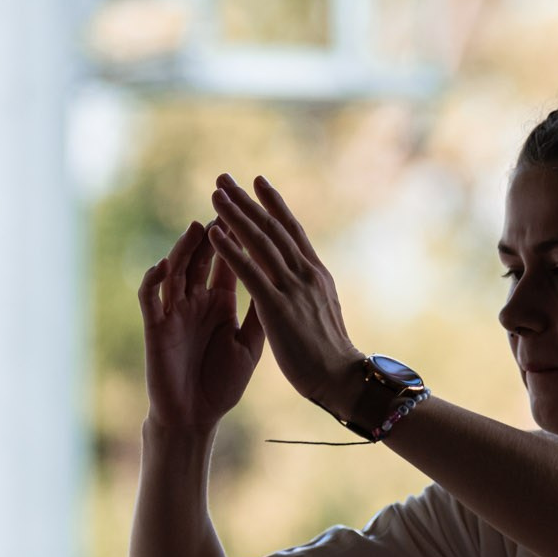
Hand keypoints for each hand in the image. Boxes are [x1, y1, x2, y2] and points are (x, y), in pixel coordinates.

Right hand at [140, 220, 264, 435]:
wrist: (195, 418)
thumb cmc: (220, 385)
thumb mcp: (249, 345)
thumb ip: (260, 314)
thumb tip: (281, 282)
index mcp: (220, 302)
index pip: (229, 261)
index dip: (238, 237)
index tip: (251, 210)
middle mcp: (195, 301)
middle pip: (202, 257)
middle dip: (211, 230)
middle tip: (222, 202)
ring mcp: (174, 312)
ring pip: (176, 270)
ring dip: (186, 248)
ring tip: (199, 227)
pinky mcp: (155, 328)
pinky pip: (150, 298)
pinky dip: (155, 280)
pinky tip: (166, 266)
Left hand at [206, 173, 365, 418]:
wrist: (342, 379)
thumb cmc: (331, 354)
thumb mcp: (323, 312)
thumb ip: (311, 291)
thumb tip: (305, 280)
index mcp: (316, 275)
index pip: (292, 231)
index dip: (274, 204)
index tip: (258, 182)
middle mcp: (305, 274)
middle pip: (272, 228)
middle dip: (247, 201)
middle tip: (224, 177)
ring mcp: (292, 289)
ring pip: (260, 242)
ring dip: (236, 216)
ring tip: (216, 195)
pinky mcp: (277, 308)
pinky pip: (250, 272)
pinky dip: (231, 250)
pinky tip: (214, 233)